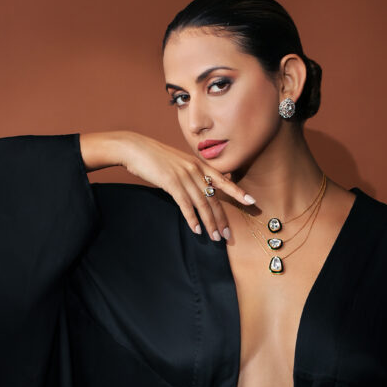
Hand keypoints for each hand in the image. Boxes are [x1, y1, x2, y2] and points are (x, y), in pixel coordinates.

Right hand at [79, 130, 255, 241]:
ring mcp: (184, 176)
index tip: (251, 201)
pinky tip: (197, 229)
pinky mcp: (171, 183)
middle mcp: (195, 170)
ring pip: (202, 204)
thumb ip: (191, 174)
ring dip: (210, 223)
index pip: (223, 180)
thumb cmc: (155, 157)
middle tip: (228, 235)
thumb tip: (198, 190)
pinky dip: (192, 219)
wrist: (135, 148)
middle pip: (214, 198)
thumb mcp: (179, 162)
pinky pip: (186, 205)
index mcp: (199, 164)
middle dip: (222, 218)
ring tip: (215, 237)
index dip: (238, 191)